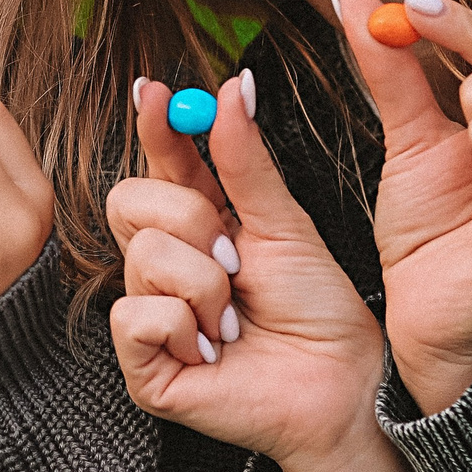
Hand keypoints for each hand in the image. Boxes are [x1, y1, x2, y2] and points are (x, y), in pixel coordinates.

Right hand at [108, 76, 422, 471]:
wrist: (343, 384)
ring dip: (205, 286)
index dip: (152, 127)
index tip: (154, 92)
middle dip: (191, 219)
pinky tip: (213, 351)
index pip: (158, 165)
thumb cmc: (318, 312)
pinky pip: (136, 316)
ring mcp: (149, 317)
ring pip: (142, 256)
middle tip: (237, 258)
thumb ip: (246, 162)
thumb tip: (231, 87)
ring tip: (236, 320)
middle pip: (128, 200)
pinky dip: (185, 328)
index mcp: (198, 226)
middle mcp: (164, 268)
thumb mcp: (284, 225)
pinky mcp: (143, 368)